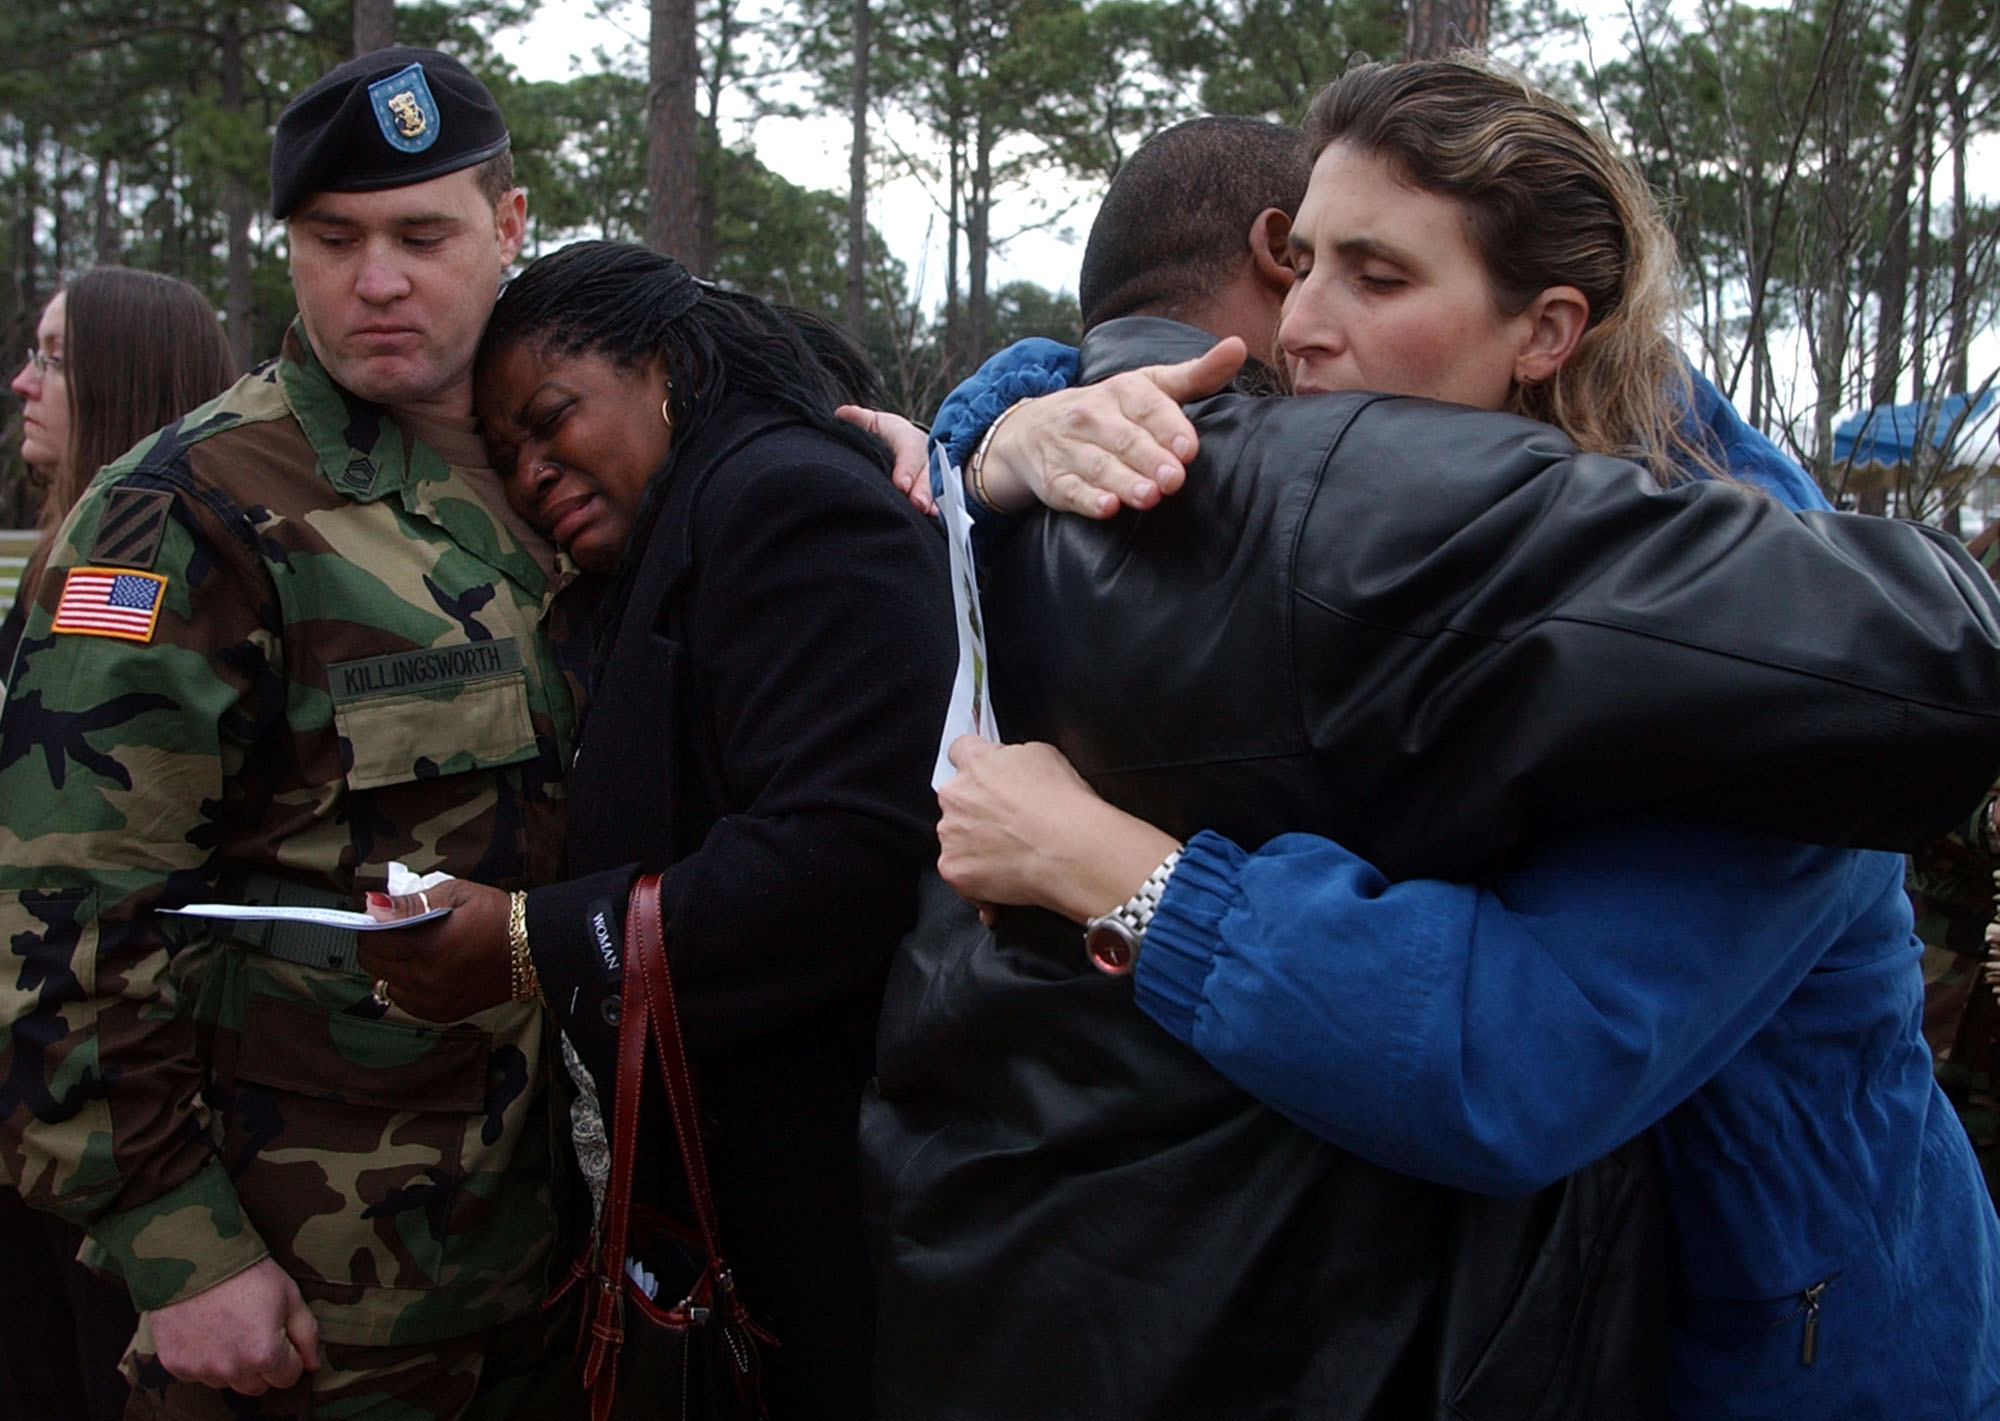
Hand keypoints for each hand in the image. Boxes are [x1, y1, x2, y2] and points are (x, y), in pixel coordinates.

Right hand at [146, 1257, 319, 1393]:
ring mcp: (200, 1369)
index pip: (288, 1377)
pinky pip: (197, 1374)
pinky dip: (204, 1358)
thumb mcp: (289, 1295)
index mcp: (264, 1354)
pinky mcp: (175, 1364)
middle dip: (263, 1365)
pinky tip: (206, 1330)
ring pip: (226, 1382)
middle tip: (256, 1331)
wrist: (196, 1255)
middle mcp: (231, 1369)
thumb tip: (313, 1365)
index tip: (281, 1333)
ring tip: (229, 1327)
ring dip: (232, 1364)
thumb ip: (305, 1334)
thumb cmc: (248, 1273)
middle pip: (257, 1386)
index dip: (290, 1355)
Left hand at [357, 877, 511, 1020]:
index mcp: (427, 948)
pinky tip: (423, 968)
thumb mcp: (455, 894)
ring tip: (412, 950)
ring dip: (389, 966)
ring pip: (384, 983)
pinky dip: (405, 984)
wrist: (534, 950)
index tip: (382, 915)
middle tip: (396, 929)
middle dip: (376, 944)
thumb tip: (372, 906)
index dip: (370, 924)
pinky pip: (403, 1000)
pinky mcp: (440, 1013)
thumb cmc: (496, 916)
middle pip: (371, 964)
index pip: (370, 941)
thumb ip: (409, 903)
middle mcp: (424, 980)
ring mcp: (431, 1000)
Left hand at [837, 405, 935, 515]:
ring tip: (929, 512)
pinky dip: (938, 507)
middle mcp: (925, 454)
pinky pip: (939, 496)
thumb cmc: (883, 435)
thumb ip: (860, 420)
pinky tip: (936, 516)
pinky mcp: (935, 485)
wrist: (900, 442)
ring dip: (933, 500)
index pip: (909, 450)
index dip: (907, 467)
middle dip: (923, 488)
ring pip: (937, 485)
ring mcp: (933, 470)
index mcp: (908, 437)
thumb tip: (842, 414)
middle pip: (927, 470)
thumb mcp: (872, 424)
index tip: (901, 484)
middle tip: (917, 503)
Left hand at [938, 736, 1180, 923]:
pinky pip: (961, 872)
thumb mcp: (1045, 756)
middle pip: (957, 798)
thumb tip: (1009, 767)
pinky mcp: (954, 869)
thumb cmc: (1065, 807)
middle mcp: (956, 795)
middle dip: (977, 808)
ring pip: (956, 836)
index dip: (977, 766)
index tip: (986, 776)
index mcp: (976, 762)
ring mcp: (951, 834)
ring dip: (976, 842)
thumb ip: (1013, 758)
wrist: (1071, 852)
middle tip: (1009, 822)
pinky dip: (979, 878)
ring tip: (1013, 852)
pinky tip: (1007, 878)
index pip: (960, 751)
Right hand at [977, 337, 1246, 517]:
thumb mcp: (1149, 386)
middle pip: (1124, 438)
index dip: (1168, 427)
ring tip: (1148, 496)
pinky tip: (1106, 507)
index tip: (1188, 448)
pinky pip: (1069, 489)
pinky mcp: (1054, 479)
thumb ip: (1196, 374)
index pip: (1147, 405)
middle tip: (1173, 479)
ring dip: (1123, 481)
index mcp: (1121, 390)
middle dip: (1149, 458)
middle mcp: (1092, 415)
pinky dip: (1086, 499)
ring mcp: (1070, 448)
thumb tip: (1238, 346)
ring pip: (1098, 465)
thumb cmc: (1110, 410)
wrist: (1034, 428)